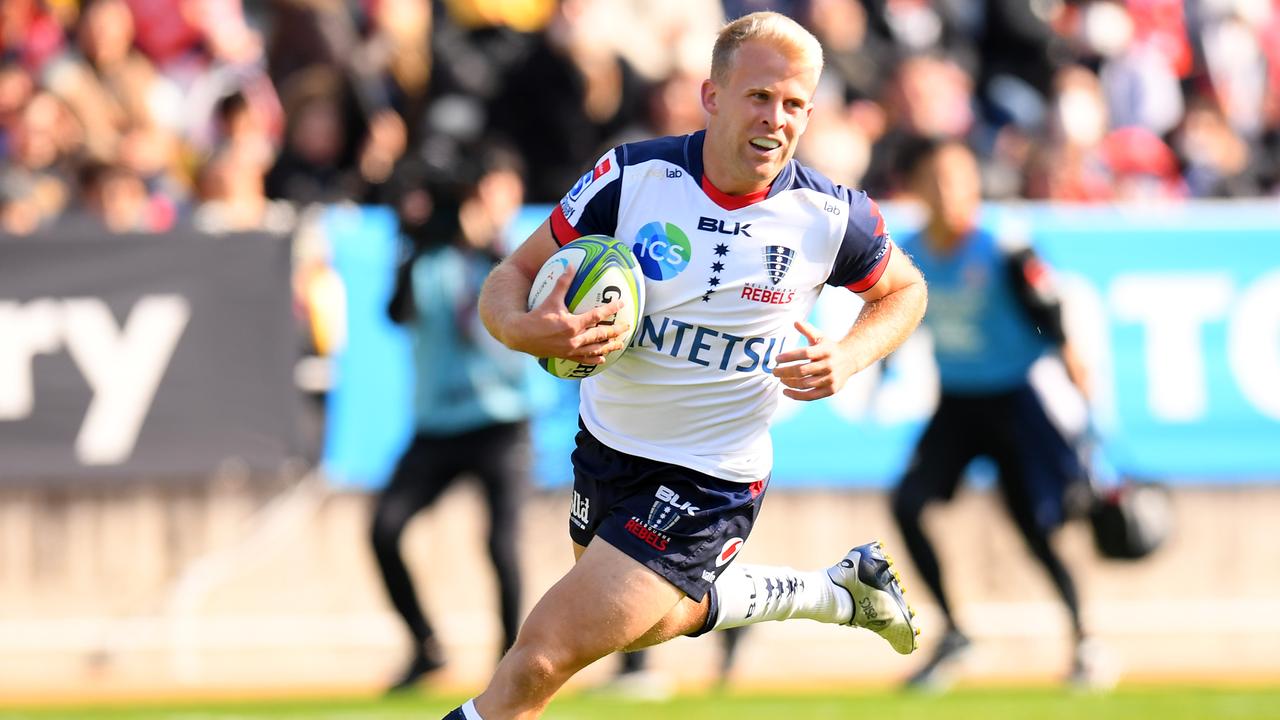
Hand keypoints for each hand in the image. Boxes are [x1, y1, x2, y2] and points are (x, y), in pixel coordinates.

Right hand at [510, 267, 629, 363]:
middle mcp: (574, 338)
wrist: (521, 335)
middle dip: (616, 331)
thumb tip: (571, 265)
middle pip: (601, 335)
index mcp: (573, 324)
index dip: (610, 309)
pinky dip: (594, 359)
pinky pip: (583, 359)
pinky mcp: (565, 355)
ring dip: (609, 346)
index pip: (597, 315)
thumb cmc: (536, 315)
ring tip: (620, 345)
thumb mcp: (551, 298)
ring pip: (595, 349)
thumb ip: (563, 283)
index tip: (621, 304)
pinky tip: (602, 359)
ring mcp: (571, 349)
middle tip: (627, 327)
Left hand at [772, 320, 854, 400]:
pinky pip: (811, 396)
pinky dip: (796, 395)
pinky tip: (785, 391)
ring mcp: (831, 378)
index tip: (777, 359)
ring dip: (789, 382)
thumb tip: (795, 322)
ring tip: (780, 379)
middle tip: (774, 371)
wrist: (851, 359)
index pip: (805, 353)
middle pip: (802, 370)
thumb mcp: (820, 337)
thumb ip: (807, 330)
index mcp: (825, 350)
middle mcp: (829, 365)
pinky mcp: (831, 390)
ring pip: (805, 384)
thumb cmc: (829, 347)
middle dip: (785, 371)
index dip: (789, 356)